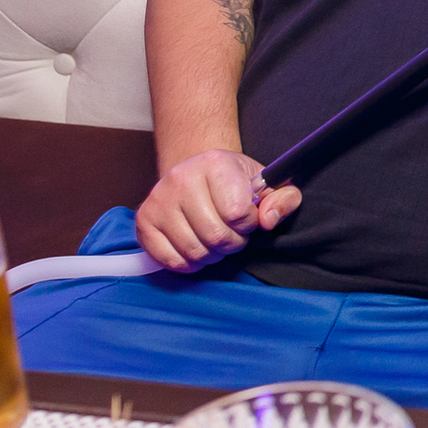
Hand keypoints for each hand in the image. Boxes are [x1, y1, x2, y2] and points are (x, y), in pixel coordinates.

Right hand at [134, 149, 300, 271]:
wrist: (198, 174)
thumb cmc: (234, 183)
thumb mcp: (267, 184)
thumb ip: (284, 199)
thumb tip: (268, 220)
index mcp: (215, 163)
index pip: (238, 213)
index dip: (249, 224)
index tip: (246, 217)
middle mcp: (181, 178)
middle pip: (215, 236)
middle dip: (232, 243)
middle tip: (232, 234)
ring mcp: (159, 200)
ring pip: (194, 251)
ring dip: (212, 255)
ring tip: (216, 240)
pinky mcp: (144, 221)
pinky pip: (170, 260)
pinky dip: (189, 264)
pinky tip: (197, 248)